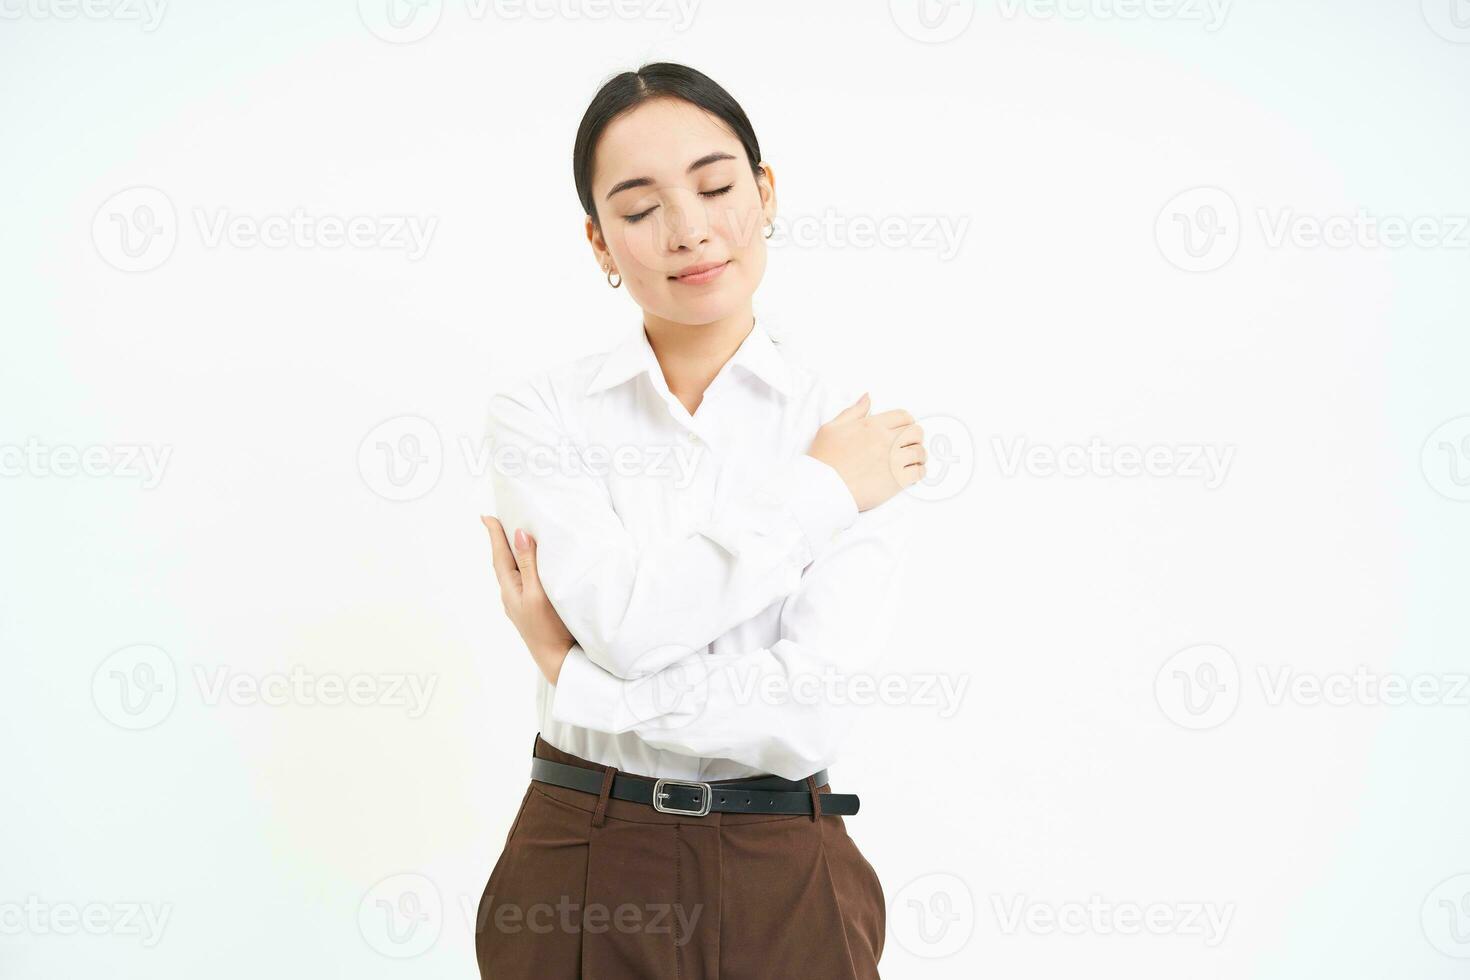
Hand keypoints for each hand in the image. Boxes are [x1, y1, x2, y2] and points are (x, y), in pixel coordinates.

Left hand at [481, 515, 573, 684]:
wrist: (557, 660)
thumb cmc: (547, 628)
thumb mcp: (537, 592)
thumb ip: (529, 564)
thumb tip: (518, 535)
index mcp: (510, 588)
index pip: (500, 554)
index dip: (494, 534)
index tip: (486, 516)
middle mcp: (512, 595)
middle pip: (504, 562)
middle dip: (501, 542)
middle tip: (497, 523)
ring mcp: (521, 604)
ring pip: (514, 572)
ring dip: (513, 555)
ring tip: (514, 541)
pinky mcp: (532, 610)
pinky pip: (524, 582)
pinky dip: (525, 569)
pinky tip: (532, 570)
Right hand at [806, 393, 926, 510]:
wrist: (823, 488)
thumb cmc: (824, 460)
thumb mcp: (832, 427)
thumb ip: (853, 411)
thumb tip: (867, 398)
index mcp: (872, 425)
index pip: (903, 416)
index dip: (906, 421)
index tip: (904, 428)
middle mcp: (886, 440)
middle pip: (916, 432)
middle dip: (914, 437)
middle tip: (909, 444)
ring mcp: (893, 460)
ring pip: (920, 452)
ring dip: (919, 455)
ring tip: (913, 460)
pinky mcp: (897, 480)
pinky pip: (919, 473)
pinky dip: (919, 472)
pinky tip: (913, 473)